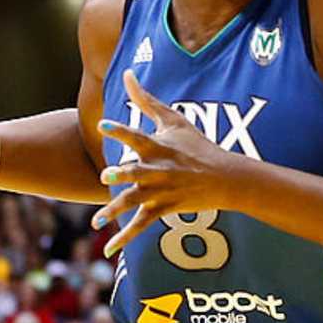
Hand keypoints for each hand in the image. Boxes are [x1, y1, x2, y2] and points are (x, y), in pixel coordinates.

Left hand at [90, 69, 235, 257]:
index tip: (104, 125)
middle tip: (108, 175)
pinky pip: (141, 225)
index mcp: (158, 146)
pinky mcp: (163, 209)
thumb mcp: (174, 119)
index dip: (121, 130)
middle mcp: (157, 170)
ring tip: (97, 220)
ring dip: (116, 210)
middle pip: (137, 172)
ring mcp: (160, 191)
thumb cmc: (196, 144)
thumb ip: (146, 99)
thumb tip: (127, 73)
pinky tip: (107, 249)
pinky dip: (124, 238)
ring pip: (136, 201)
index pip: (137, 136)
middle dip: (124, 173)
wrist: (225, 178)